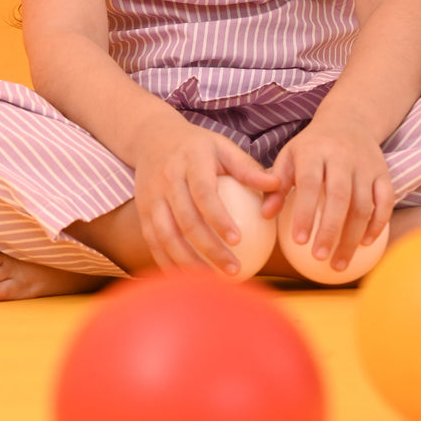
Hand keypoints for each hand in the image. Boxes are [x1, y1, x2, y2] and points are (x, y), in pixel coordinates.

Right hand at [131, 117, 280, 274]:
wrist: (151, 139)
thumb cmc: (198, 147)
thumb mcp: (223, 148)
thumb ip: (248, 169)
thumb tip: (278, 185)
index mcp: (191, 162)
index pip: (204, 193)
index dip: (218, 218)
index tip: (237, 240)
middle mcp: (167, 180)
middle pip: (185, 220)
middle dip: (208, 249)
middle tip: (232, 270)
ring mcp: (151, 198)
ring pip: (166, 236)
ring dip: (186, 261)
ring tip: (210, 281)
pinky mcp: (143, 212)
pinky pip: (154, 242)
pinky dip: (167, 262)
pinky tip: (186, 278)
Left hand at [261, 116, 394, 270]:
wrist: (349, 120)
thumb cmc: (311, 147)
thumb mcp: (289, 157)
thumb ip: (276, 185)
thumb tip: (265, 215)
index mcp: (314, 152)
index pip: (310, 184)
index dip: (306, 213)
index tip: (299, 241)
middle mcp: (343, 157)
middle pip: (340, 198)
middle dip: (330, 230)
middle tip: (320, 258)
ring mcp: (366, 165)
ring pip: (364, 204)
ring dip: (353, 236)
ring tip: (339, 262)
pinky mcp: (384, 173)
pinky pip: (385, 201)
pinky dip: (378, 224)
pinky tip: (365, 244)